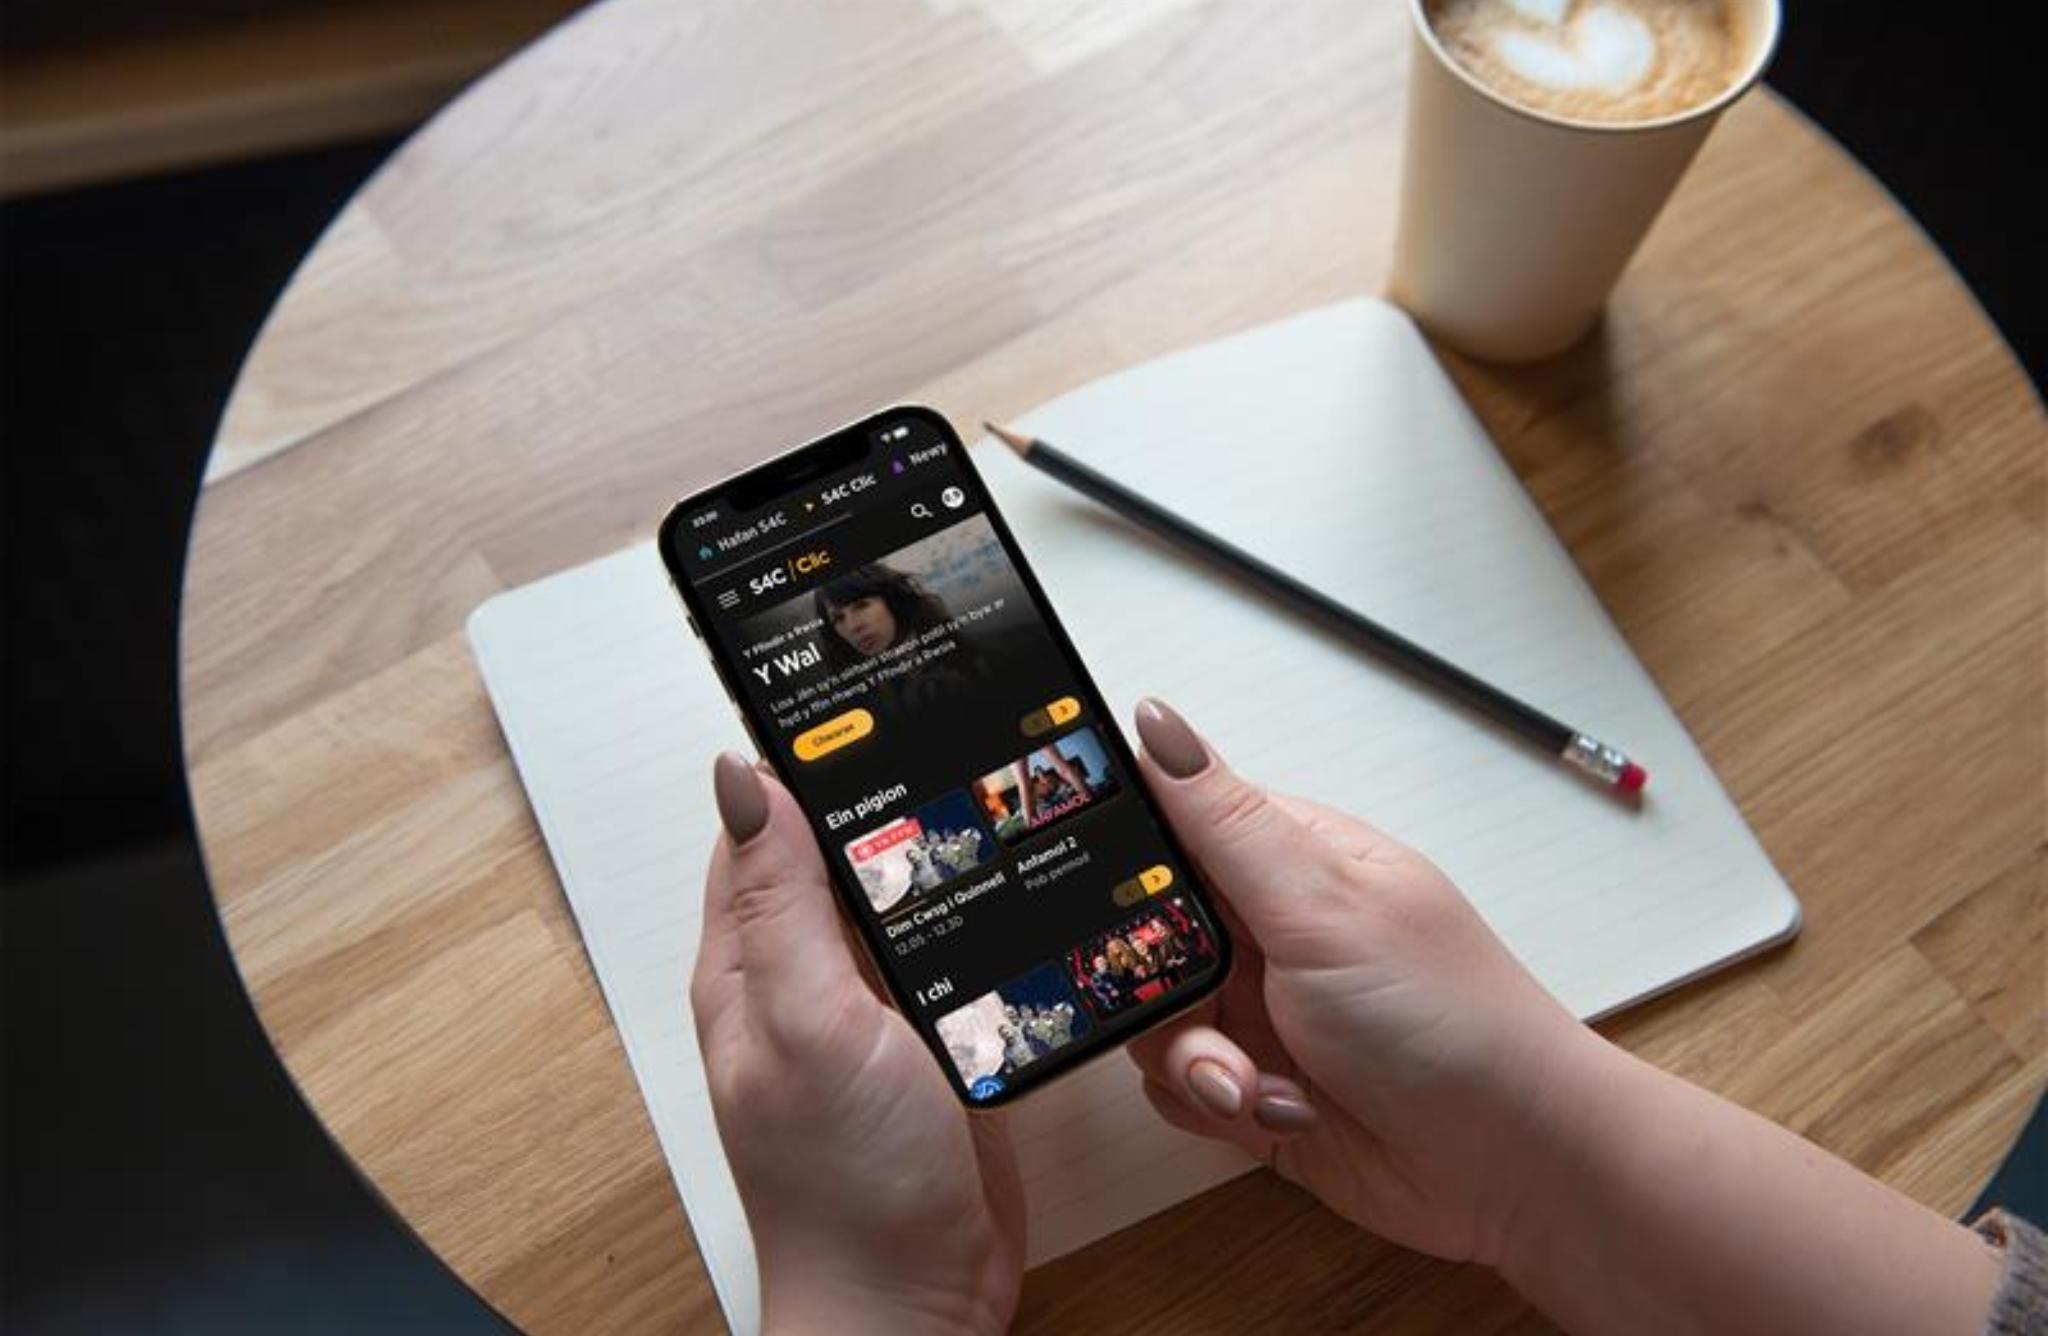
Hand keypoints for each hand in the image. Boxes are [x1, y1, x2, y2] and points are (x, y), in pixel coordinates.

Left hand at [693, 754, 1024, 1335]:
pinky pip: (948, 947)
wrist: (914, 1301)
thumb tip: (743, 779)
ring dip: (932, 844)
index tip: (853, 688)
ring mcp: (869, 1008)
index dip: (801, 754)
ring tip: (980, 778)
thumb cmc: (845, 1187)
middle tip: (939, 717)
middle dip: (882, 787)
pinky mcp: (931, 1037)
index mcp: (749, 961)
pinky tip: (1009, 880)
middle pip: (838, 848)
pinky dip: (974, 907)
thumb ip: (777, 903)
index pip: (761, 821)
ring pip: (900, 892)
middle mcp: (803, 977)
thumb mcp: (806, 1024)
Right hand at [1125, 699, 1598, 1267]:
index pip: (1168, 827)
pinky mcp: (1253, 1085)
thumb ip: (1224, 820)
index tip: (1104, 899)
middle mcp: (1267, 929)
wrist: (1509, 1164)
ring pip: (1152, 1018)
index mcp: (1287, 860)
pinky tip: (1274, 1108)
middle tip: (1203, 1005)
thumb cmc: (1450, 1019)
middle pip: (1144, 935)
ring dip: (1192, 1059)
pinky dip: (1213, 1105)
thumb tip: (1158, 720)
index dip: (1124, 863)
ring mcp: (1260, 1009)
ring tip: (1250, 1079)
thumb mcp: (1323, 904)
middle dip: (1157, 984)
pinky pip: (1177, 1087)